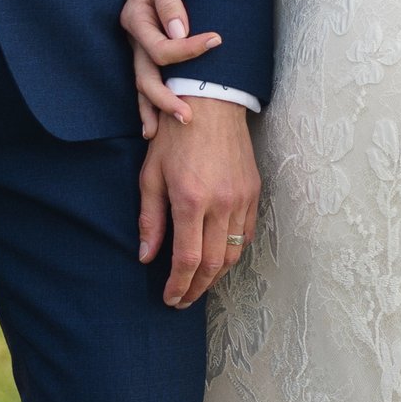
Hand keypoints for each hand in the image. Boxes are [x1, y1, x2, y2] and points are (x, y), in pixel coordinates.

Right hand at [122, 0, 221, 132]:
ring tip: (159, 135)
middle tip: (188, 118)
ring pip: (141, 81)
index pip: (161, 48)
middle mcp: (134, 33)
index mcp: (136, 16)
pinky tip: (153, 120)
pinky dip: (148, 98)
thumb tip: (180, 32)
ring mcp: (138, 40)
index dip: (189, 51)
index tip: (217, 41)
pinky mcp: (147, 42)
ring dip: (151, 107)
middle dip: (164, 100)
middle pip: (145, 76)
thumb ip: (171, 2)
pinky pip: (146, 74)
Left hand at [136, 94, 258, 307]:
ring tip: (199, 285)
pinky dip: (233, 253)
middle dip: (197, 289)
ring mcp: (241, 199)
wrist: (211, 102)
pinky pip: (247, 234)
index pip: (187, 260)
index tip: (170, 298)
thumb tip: (147, 257)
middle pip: (213, 265)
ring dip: (216, 276)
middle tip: (183, 300)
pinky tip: (218, 258)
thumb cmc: (174, 136)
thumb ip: (150, 219)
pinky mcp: (253, 192)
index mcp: (190, 200)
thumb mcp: (151, 175)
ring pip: (234, 254)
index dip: (178, 285)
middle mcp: (220, 204)